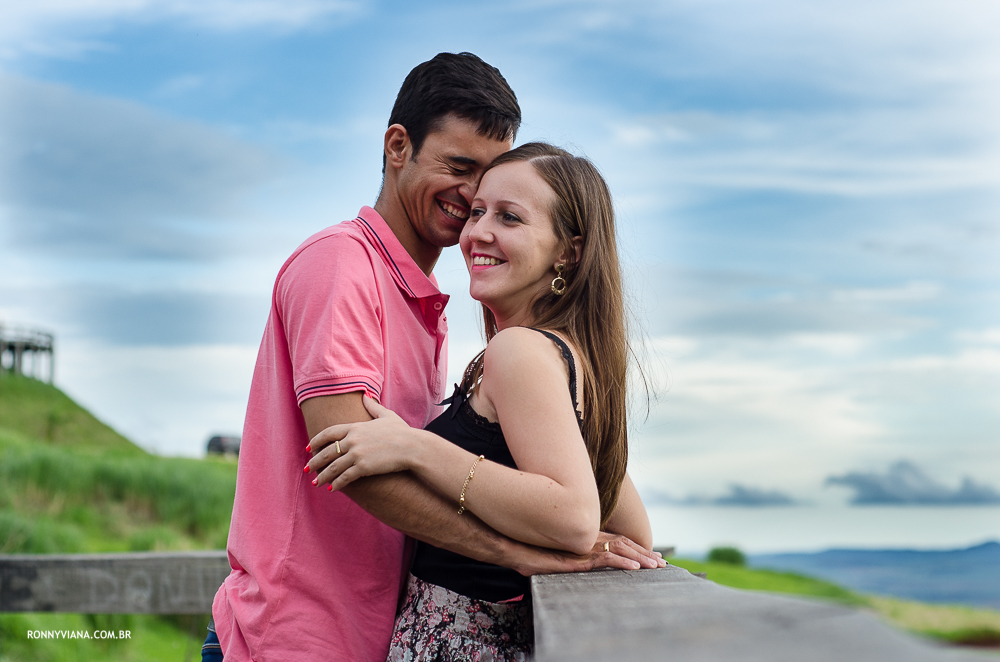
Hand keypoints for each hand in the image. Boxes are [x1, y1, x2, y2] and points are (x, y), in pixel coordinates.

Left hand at [306, 396, 417, 491]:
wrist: (413, 447)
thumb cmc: (402, 432)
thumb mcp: (387, 415)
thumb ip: (373, 406)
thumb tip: (365, 396)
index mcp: (355, 427)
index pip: (329, 433)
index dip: (316, 440)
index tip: (308, 447)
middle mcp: (352, 440)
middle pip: (326, 451)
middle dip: (315, 461)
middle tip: (307, 468)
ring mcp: (357, 454)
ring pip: (332, 467)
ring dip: (322, 476)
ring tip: (315, 482)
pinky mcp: (363, 468)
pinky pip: (344, 477)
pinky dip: (336, 484)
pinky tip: (331, 489)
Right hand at [512, 531, 665, 575]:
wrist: (512, 543)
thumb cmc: (529, 547)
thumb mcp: (554, 551)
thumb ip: (568, 554)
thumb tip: (572, 559)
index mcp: (586, 536)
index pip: (616, 540)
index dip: (635, 547)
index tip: (650, 554)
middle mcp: (588, 537)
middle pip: (623, 543)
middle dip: (644, 553)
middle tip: (661, 562)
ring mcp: (584, 545)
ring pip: (620, 549)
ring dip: (640, 558)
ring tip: (656, 567)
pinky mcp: (578, 554)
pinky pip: (605, 558)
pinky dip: (622, 562)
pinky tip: (634, 568)